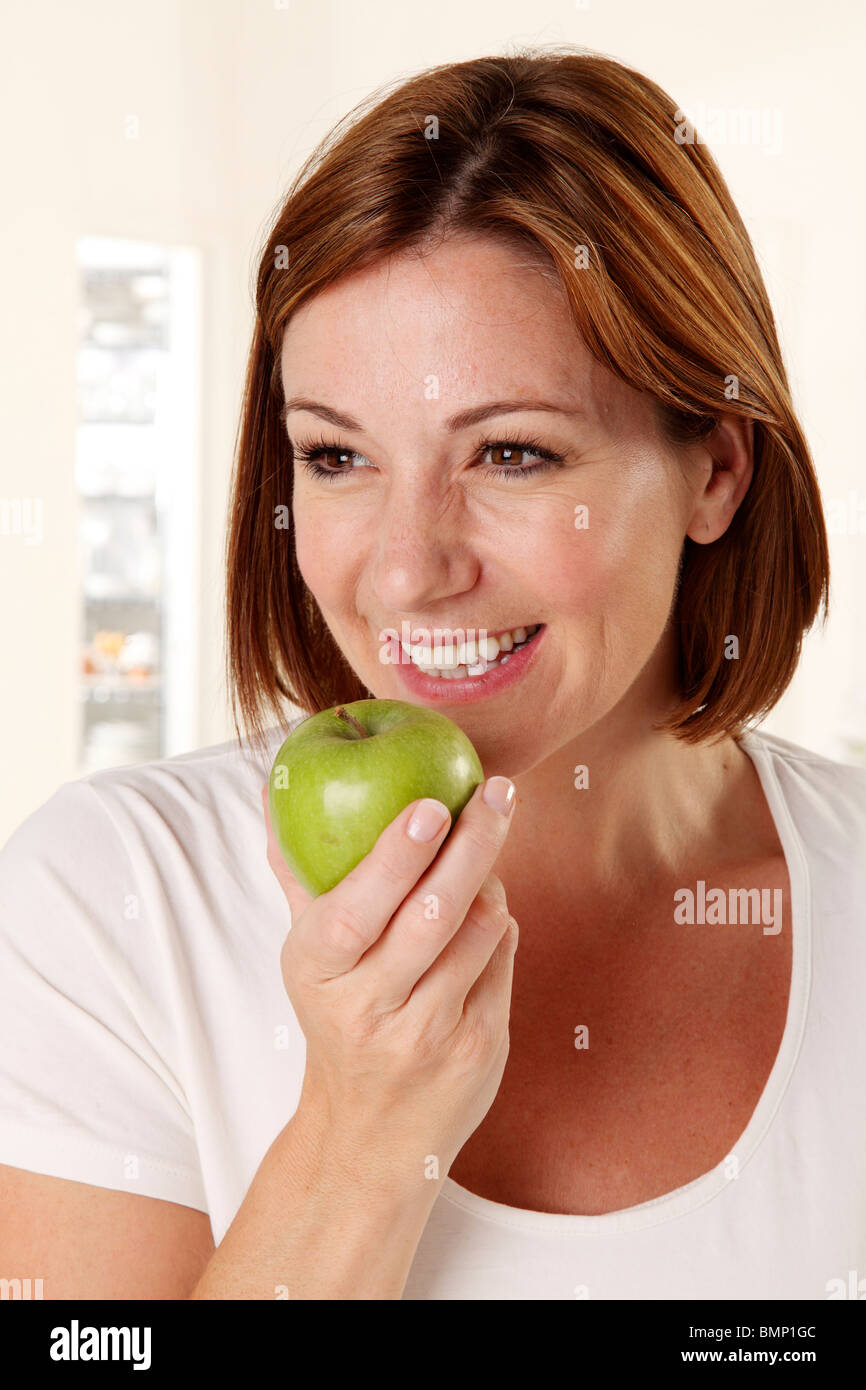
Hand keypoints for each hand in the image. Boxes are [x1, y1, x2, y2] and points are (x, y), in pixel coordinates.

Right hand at [262, 777, 517, 1180]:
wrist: (367, 1133)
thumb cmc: (337, 1015)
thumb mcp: (308, 956)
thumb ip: (297, 873)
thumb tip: (272, 789)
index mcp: (317, 972)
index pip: (357, 910)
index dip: (397, 856)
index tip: (432, 805)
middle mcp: (370, 1007)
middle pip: (434, 912)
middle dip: (473, 843)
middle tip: (497, 791)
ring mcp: (428, 1033)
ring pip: (480, 929)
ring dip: (490, 879)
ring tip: (483, 849)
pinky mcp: (478, 1046)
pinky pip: (502, 958)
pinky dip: (500, 923)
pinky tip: (487, 910)